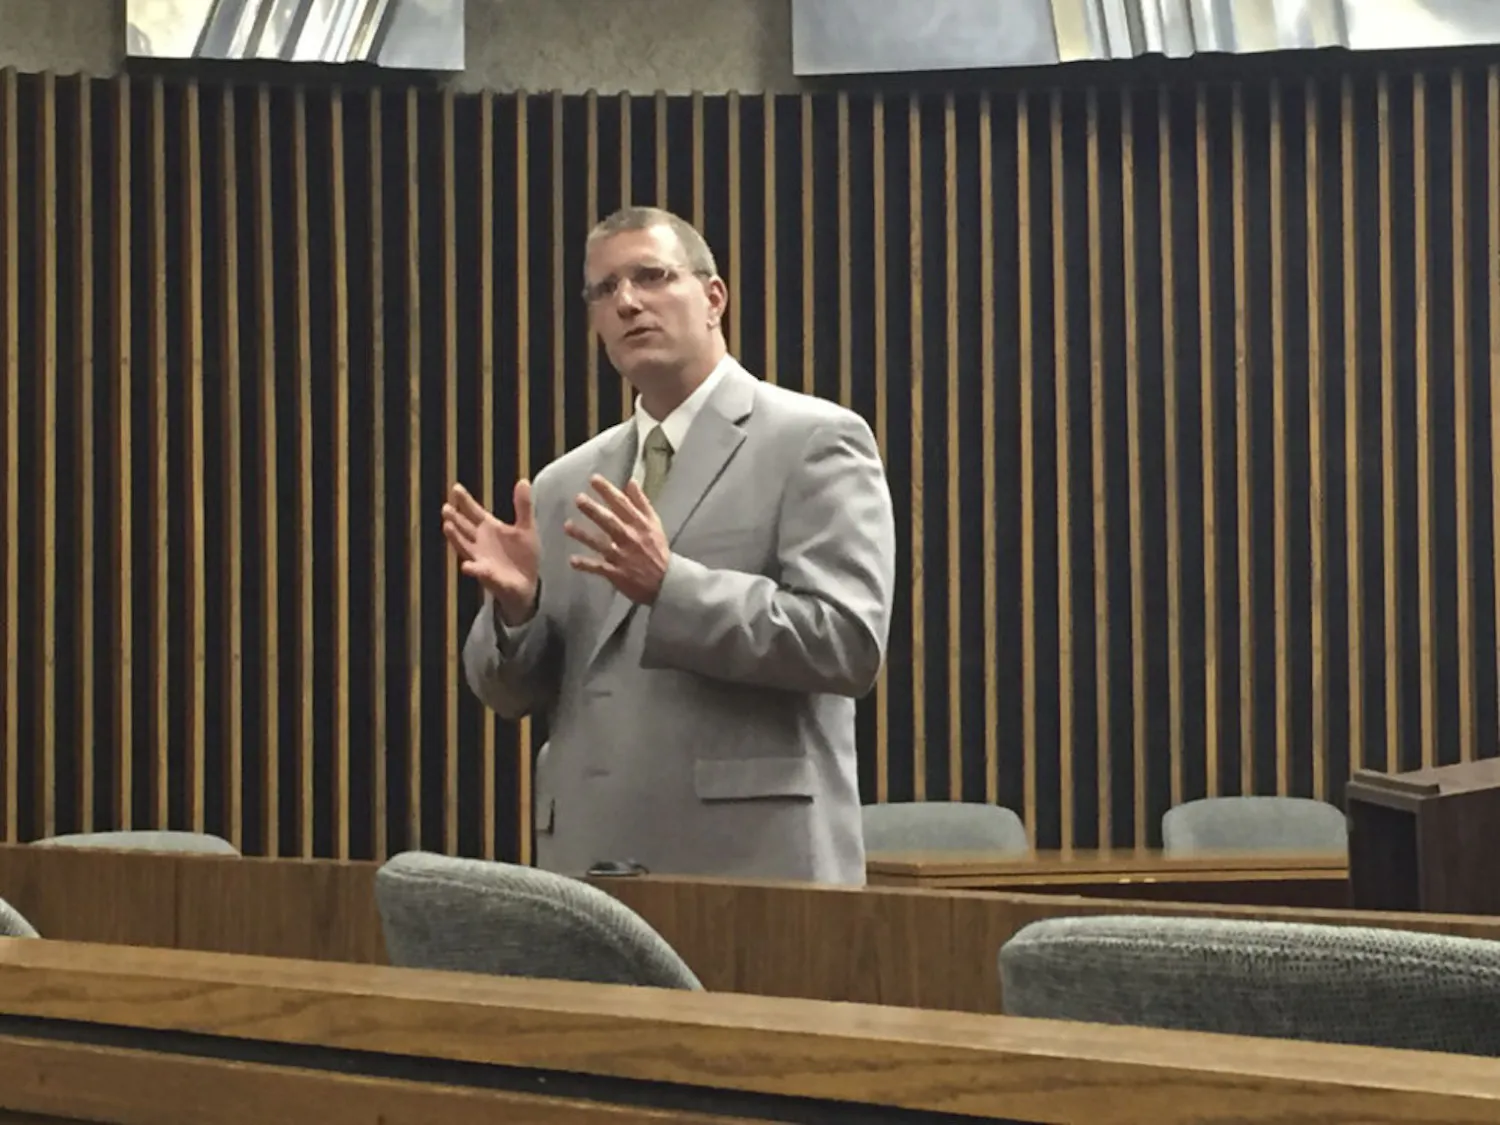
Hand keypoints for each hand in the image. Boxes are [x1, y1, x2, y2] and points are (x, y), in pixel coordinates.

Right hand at [442, 480, 540, 623]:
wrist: (527, 583)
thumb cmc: (523, 555)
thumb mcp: (526, 528)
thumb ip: (523, 506)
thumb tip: (523, 480)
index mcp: (490, 528)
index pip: (474, 511)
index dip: (465, 501)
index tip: (456, 488)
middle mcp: (480, 542)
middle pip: (464, 527)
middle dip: (455, 518)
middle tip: (446, 507)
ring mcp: (480, 558)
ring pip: (464, 546)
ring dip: (456, 538)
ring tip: (447, 527)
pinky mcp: (487, 574)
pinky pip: (478, 571)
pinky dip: (473, 569)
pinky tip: (467, 566)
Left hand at [564, 476, 670, 603]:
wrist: (666, 582)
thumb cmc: (658, 550)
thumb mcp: (654, 523)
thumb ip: (641, 503)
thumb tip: (630, 482)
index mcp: (640, 524)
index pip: (622, 504)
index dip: (607, 490)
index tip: (593, 479)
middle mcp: (630, 538)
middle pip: (610, 521)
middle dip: (594, 510)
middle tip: (578, 499)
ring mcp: (622, 556)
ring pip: (600, 544)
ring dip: (583, 535)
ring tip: (567, 526)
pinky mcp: (617, 573)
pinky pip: (599, 568)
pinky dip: (586, 565)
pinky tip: (572, 560)